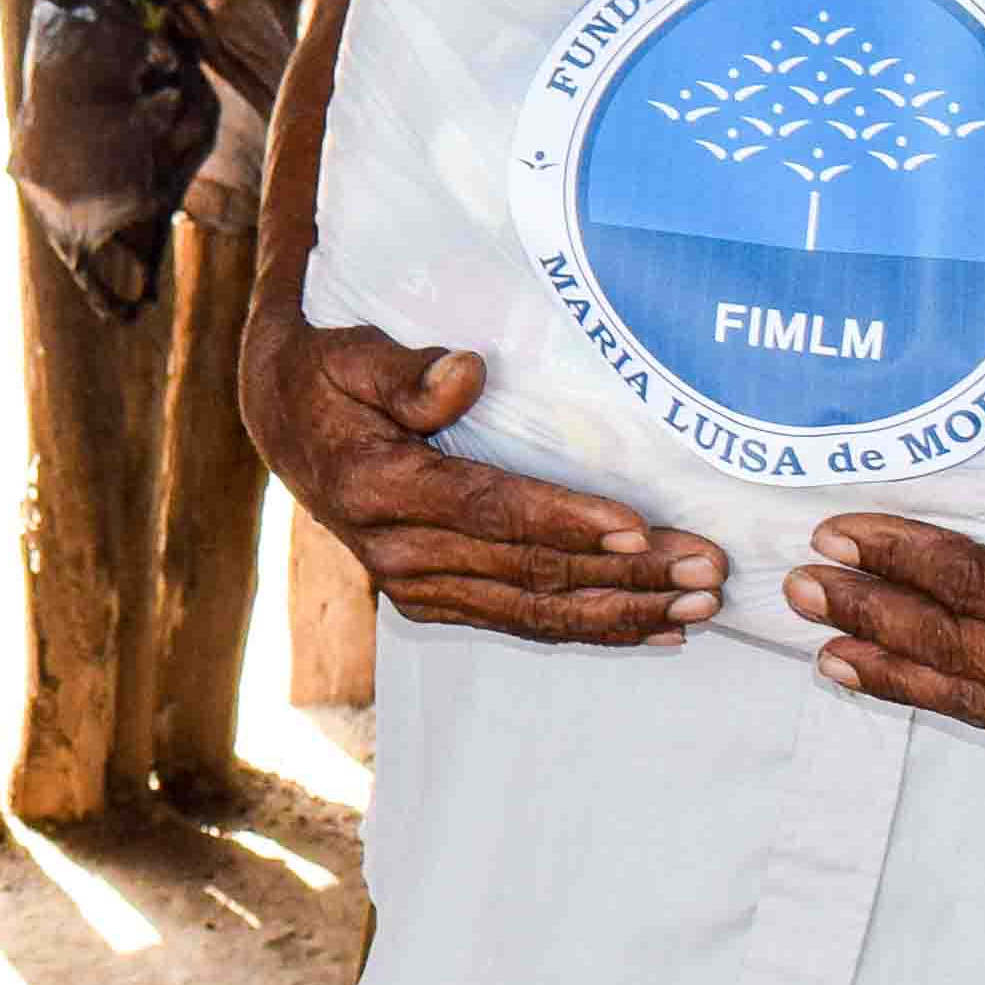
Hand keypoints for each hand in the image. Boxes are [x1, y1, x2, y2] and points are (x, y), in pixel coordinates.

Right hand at [245, 311, 720, 644]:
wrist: (278, 422)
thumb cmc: (326, 373)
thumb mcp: (350, 353)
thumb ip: (406, 370)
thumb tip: (469, 372)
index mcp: (377, 487)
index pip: (489, 509)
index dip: (567, 521)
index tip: (640, 528)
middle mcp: (396, 553)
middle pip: (529, 570)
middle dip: (626, 575)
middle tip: (706, 569)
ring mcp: (413, 587)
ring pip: (534, 610)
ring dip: (623, 612)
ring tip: (700, 607)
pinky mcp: (431, 602)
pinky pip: (520, 622)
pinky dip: (590, 629)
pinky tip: (653, 631)